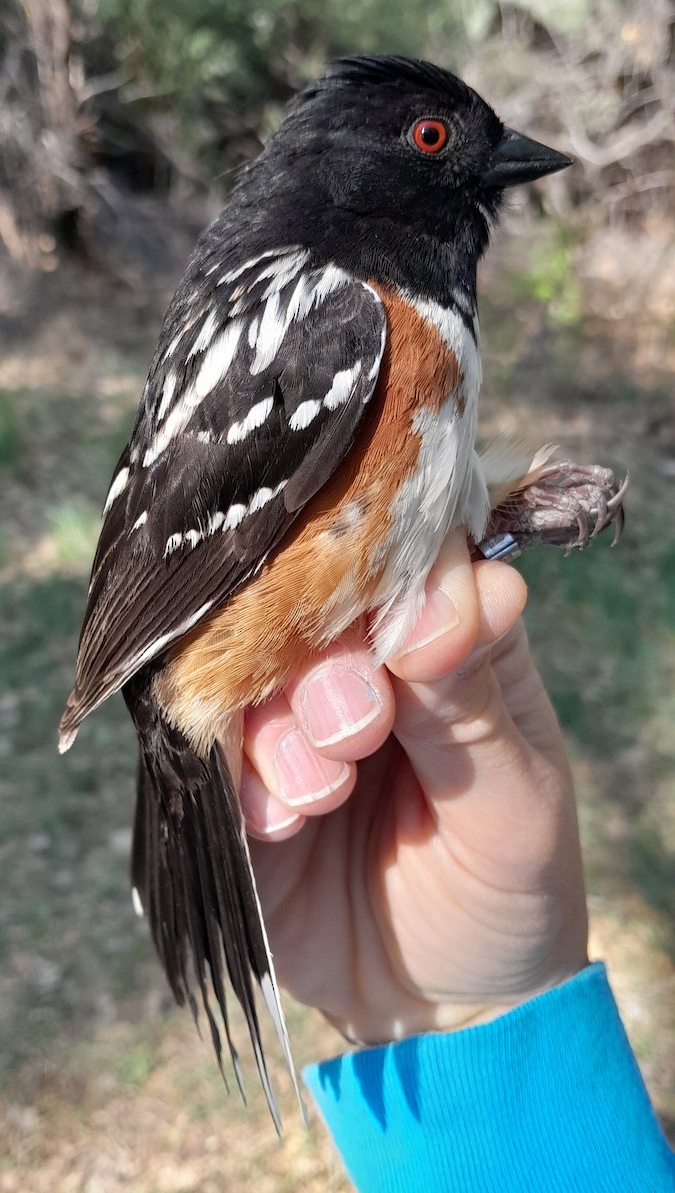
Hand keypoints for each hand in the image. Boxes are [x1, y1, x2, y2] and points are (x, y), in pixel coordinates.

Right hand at [240, 532, 588, 1044]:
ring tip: (323, 795)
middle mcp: (367, 664)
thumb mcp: (515, 802)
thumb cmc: (507, 888)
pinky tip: (280, 823)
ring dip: (281, 729)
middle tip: (358, 732)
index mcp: (451, 642)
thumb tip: (456, 591)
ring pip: (250, 670)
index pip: (411, 559)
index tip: (406, 646)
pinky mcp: (243, 781)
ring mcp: (297, 718)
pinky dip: (238, 779)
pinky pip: (210, 749)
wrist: (442, 1006)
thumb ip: (474, 701)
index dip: (396, 582)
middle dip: (328, 668)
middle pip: (312, 606)